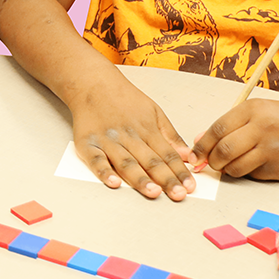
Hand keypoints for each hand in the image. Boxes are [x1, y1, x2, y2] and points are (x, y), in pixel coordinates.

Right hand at [70, 75, 195, 200]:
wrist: (93, 83)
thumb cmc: (124, 99)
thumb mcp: (154, 111)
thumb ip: (170, 135)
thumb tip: (187, 156)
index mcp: (147, 129)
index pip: (168, 154)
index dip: (180, 171)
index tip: (190, 186)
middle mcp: (129, 136)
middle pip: (150, 161)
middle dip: (166, 179)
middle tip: (178, 194)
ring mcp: (108, 141)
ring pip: (126, 163)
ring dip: (140, 179)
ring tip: (153, 192)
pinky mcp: (88, 144)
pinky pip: (96, 160)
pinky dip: (104, 172)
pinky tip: (114, 182)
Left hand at [189, 98, 278, 178]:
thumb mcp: (254, 111)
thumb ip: (227, 125)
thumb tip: (198, 141)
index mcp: (252, 110)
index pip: (218, 129)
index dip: (202, 144)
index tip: (194, 154)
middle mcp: (262, 129)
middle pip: (224, 150)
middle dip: (211, 160)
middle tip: (209, 162)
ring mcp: (272, 150)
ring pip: (235, 168)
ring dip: (226, 169)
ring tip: (228, 163)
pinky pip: (252, 175)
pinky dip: (245, 172)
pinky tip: (252, 162)